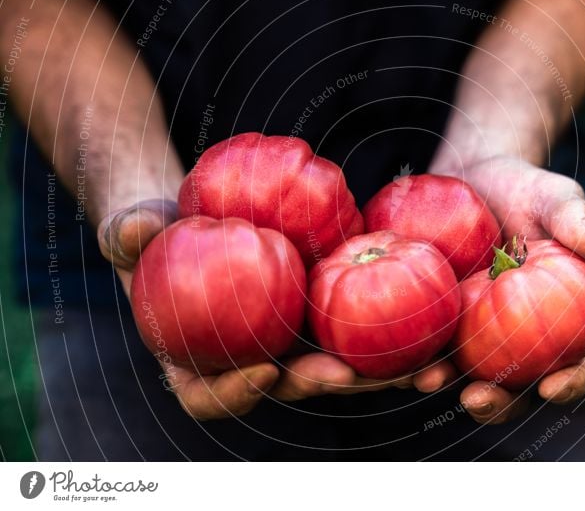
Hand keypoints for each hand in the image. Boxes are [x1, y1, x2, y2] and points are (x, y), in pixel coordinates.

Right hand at [97, 200, 456, 419]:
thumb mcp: (135, 224)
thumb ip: (128, 230)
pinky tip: (430, 317)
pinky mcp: (325, 312)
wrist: (192, 215)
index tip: (265, 368)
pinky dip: (395, 330)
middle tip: (348, 372)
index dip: (236, 392)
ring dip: (377, 373)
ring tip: (415, 365)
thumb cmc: (158, 228)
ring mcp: (292, 339)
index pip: (211, 395)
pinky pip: (360, 325)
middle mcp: (250, 359)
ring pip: (337, 365)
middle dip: (321, 386)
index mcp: (198, 361)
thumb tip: (134, 230)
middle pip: (288, 387)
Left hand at [431, 154, 584, 423]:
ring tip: (426, 381)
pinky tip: (391, 353)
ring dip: (443, 386)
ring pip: (459, 376)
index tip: (553, 384)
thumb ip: (573, 218)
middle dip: (496, 404)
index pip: (573, 364)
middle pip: (512, 389)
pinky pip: (421, 344)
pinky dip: (407, 354)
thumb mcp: (553, 197)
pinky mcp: (433, 320)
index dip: (568, 383)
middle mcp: (515, 340)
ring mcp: (470, 334)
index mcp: (557, 324)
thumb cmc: (524, 190)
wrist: (473, 177)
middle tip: (477, 397)